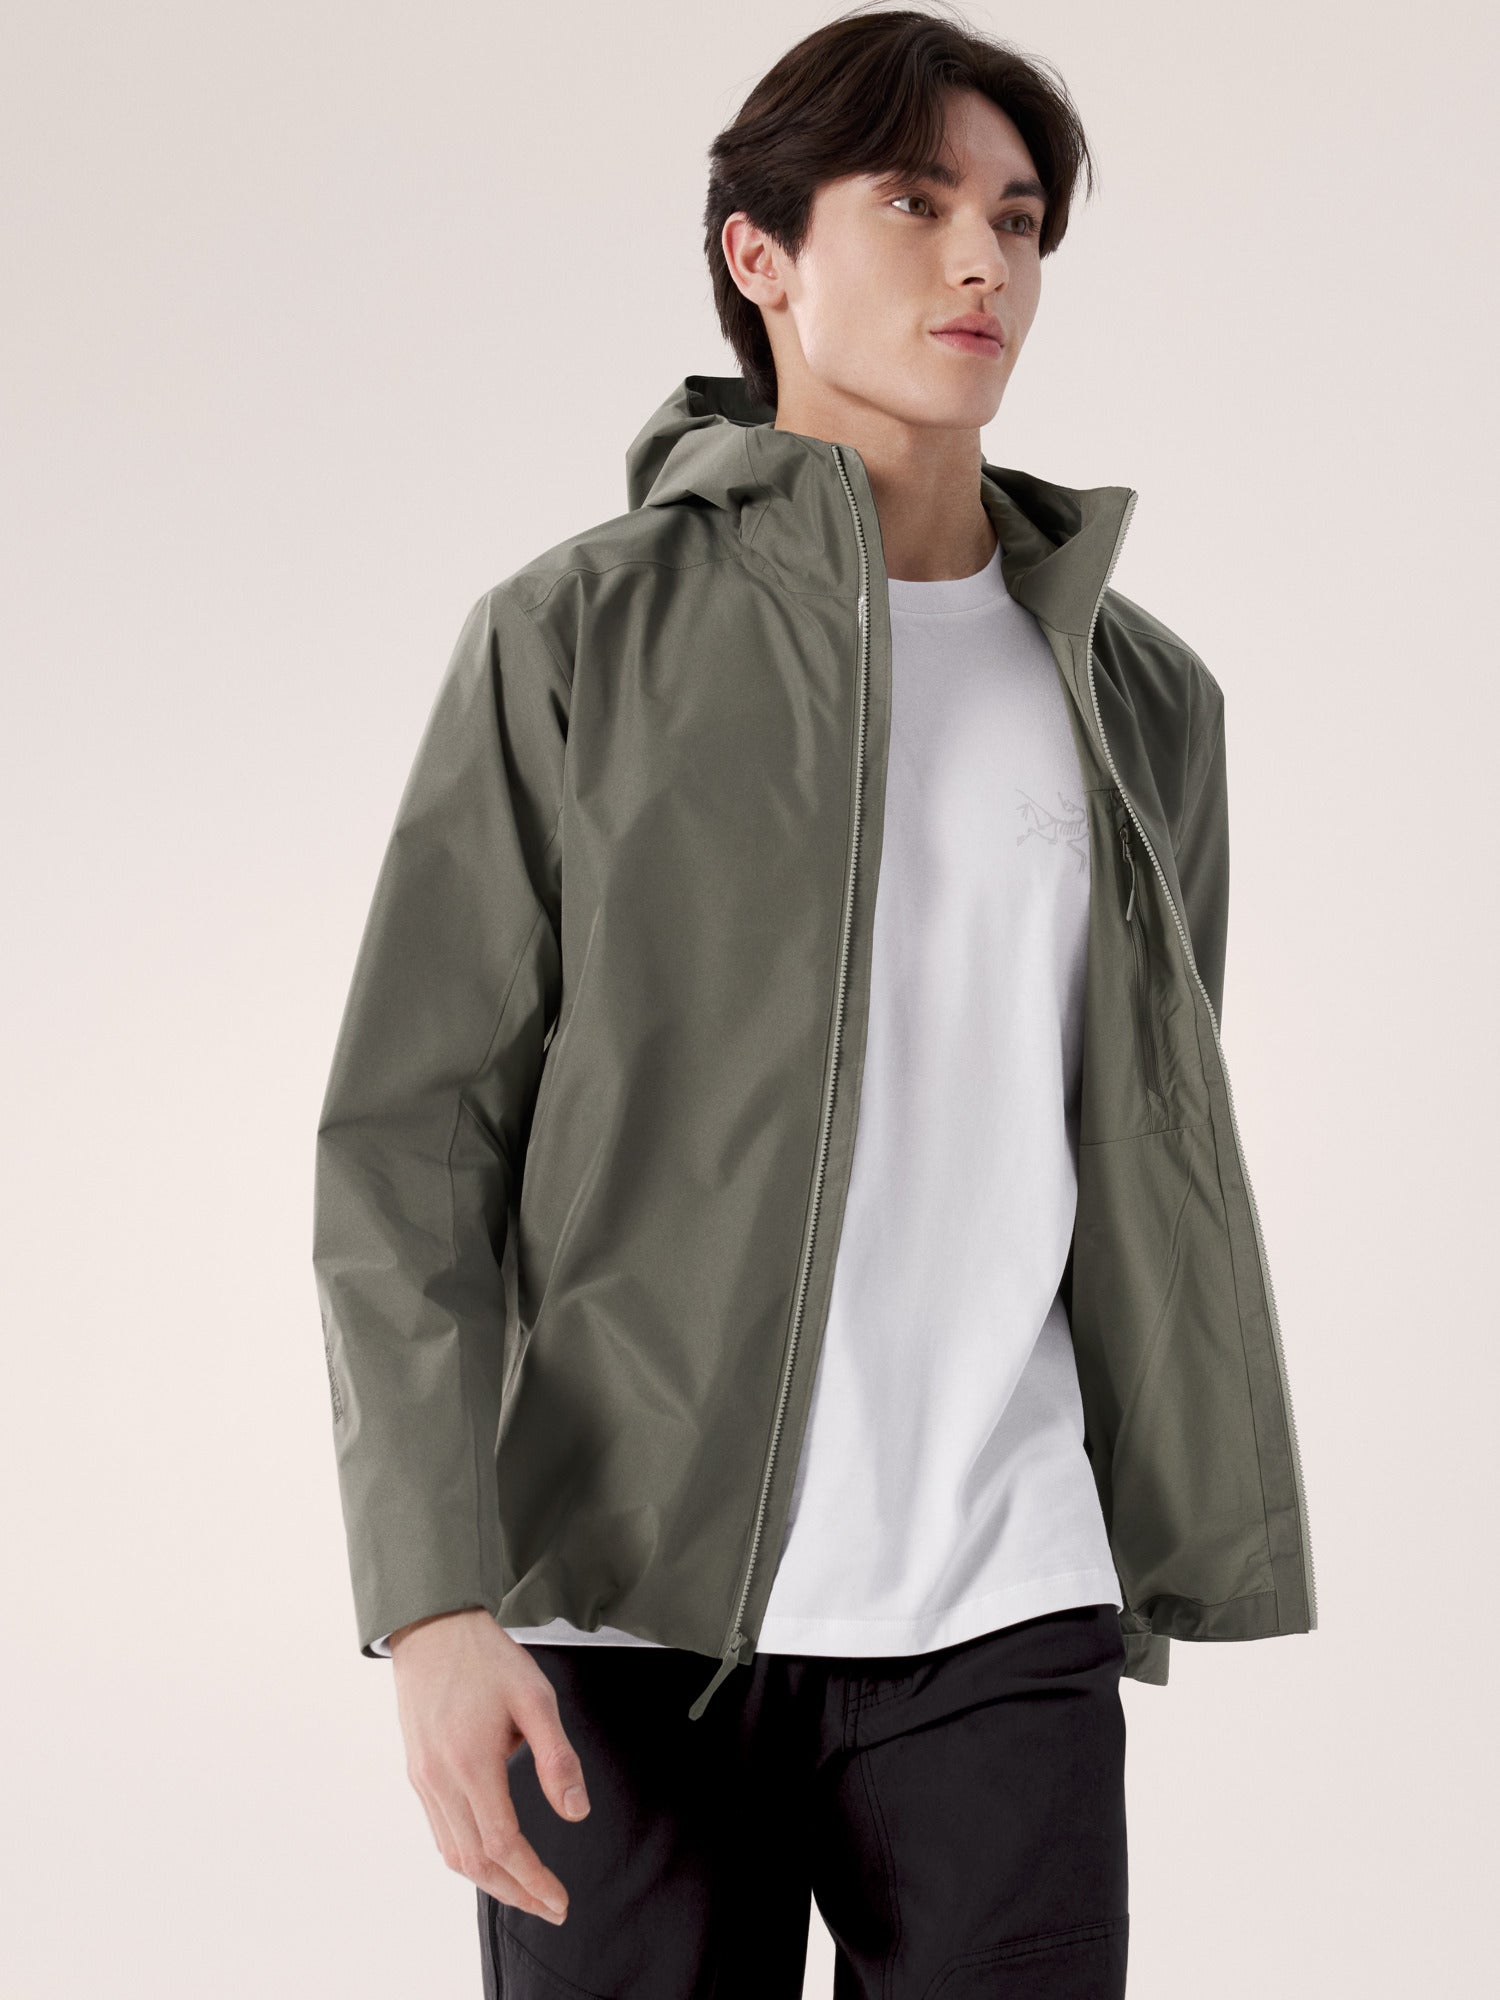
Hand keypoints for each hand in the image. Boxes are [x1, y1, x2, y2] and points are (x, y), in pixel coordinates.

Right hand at [390, 1608, 590, 1924]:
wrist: (433, 1629)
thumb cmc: (486, 1659)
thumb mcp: (535, 1697)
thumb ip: (556, 1758)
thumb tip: (576, 1813)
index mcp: (470, 1762)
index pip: (502, 1844)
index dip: (533, 1879)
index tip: (559, 1898)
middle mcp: (439, 1780)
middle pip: (475, 1862)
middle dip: (516, 1893)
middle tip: (550, 1907)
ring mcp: (423, 1779)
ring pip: (453, 1854)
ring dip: (491, 1882)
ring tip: (527, 1892)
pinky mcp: (418, 1773)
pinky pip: (440, 1833)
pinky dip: (468, 1857)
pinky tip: (491, 1858)